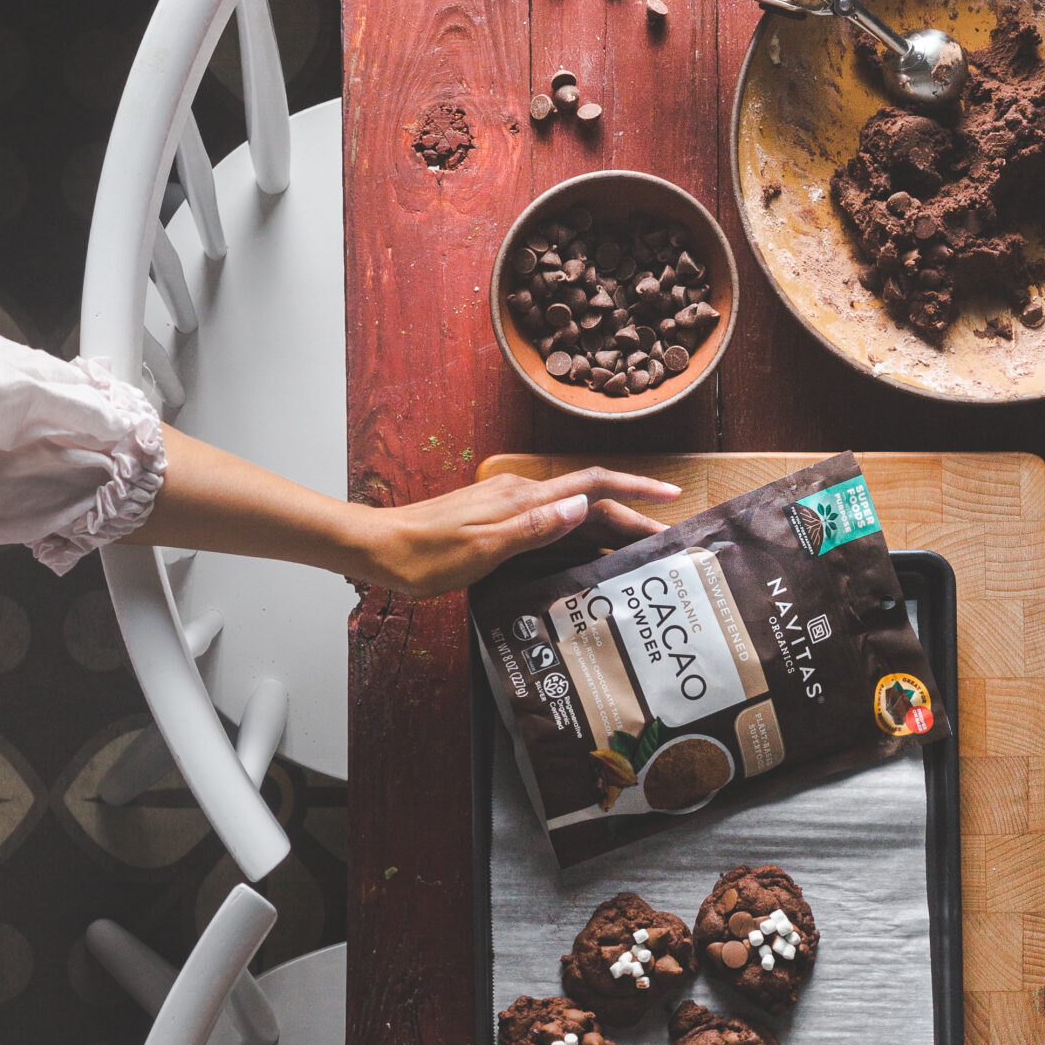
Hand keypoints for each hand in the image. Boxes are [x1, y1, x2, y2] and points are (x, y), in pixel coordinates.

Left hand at [363, 468, 680, 601]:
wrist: (376, 549)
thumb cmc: (422, 555)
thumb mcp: (482, 547)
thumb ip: (534, 527)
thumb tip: (580, 506)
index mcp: (521, 499)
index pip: (591, 485)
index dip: (634, 488)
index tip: (669, 496)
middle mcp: (519, 496)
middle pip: (587, 503)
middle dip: (629, 518)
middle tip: (663, 544)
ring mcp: (506, 508)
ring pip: (569, 516)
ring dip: (604, 531)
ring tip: (635, 554)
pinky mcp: (495, 522)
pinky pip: (547, 527)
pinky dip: (574, 540)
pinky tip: (581, 559)